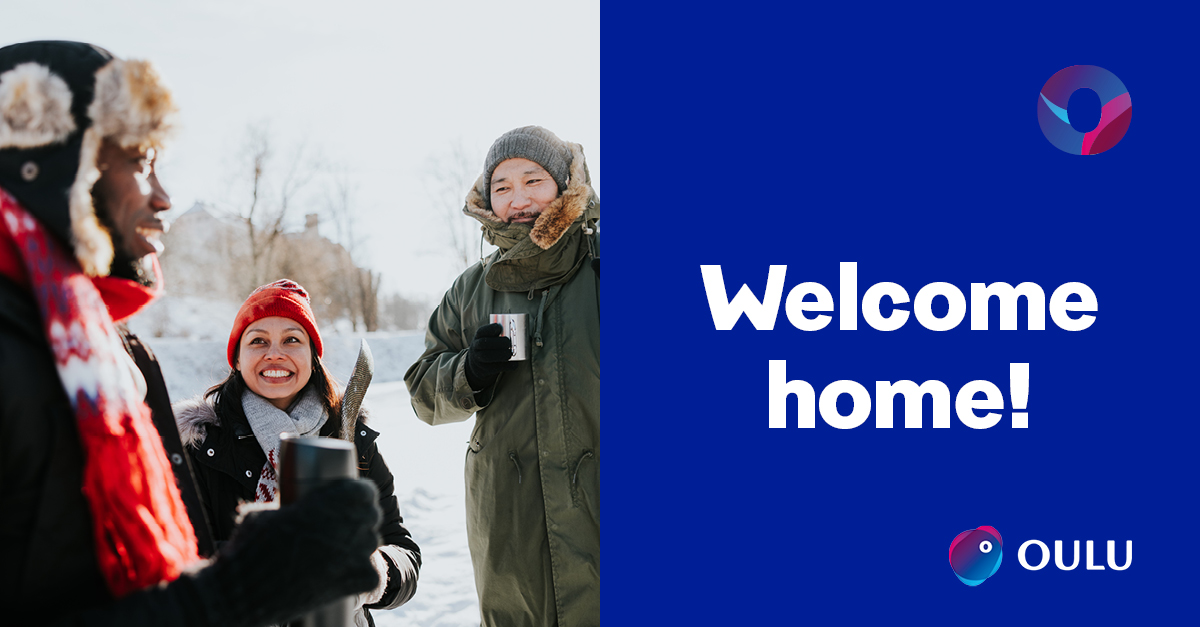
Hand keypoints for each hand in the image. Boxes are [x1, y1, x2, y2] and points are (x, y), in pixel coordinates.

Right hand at [195, 479, 381, 626]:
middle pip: (370, 517)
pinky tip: (343, 577)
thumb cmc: (252, 546)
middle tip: (340, 530)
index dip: (358, 497)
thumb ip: (289, 506)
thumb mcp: (267, 512)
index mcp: (338, 497)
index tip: (347, 504)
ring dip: (358, 547)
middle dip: (358, 521)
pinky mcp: (360, 579)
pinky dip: (359, 576)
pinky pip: (371, 574)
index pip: (365, 492)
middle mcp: (354, 521)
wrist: (247, 589)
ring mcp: (360, 551)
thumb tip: (287, 506)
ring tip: (336, 555)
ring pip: (370, 544)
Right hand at [464, 323, 518, 389]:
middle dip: (498, 342)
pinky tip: (514, 363)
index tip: (500, 328)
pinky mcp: (485, 370)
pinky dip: (507, 366)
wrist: (477, 365)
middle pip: (484, 343)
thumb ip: (498, 335)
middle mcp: (476, 348)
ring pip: (487, 356)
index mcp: (478, 337)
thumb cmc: (488, 347)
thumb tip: (515, 332)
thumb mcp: (488, 339)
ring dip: (502, 354)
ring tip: (510, 353)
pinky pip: (496, 368)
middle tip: (508, 342)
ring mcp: (478, 360)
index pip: (481, 331)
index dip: (491, 329)